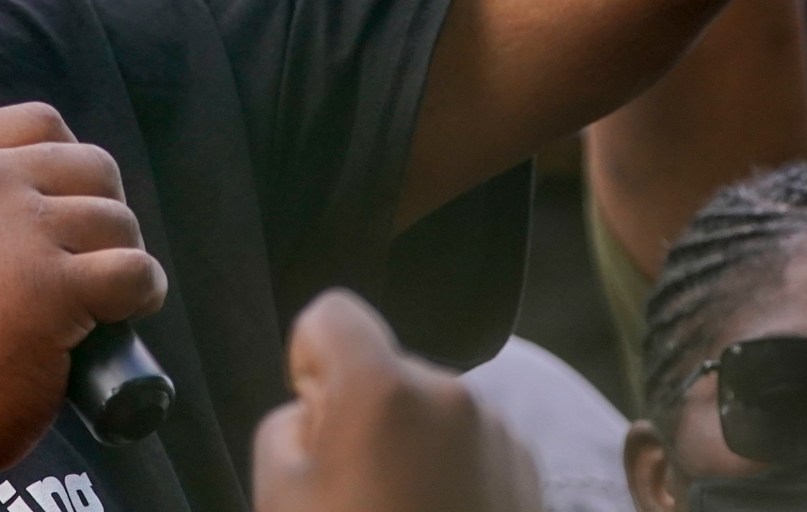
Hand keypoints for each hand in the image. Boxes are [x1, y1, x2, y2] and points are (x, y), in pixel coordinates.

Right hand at [0, 104, 164, 511]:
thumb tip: (57, 181)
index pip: (39, 121)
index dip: (67, 162)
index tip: (65, 206)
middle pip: (90, 163)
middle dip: (102, 210)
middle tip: (85, 258)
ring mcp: (17, 232)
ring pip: (118, 218)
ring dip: (122, 256)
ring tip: (96, 296)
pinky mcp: (55, 287)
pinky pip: (137, 271)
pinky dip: (143, 294)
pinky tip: (121, 315)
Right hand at [252, 292, 538, 511]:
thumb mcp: (278, 495)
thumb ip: (287, 427)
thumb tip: (319, 415)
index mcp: (383, 388)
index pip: (331, 313)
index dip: (311, 362)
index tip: (317, 424)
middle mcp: (451, 393)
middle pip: (385, 370)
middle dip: (364, 416)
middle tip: (353, 493)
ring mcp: (498, 433)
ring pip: (429, 412)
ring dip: (410, 448)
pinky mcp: (528, 473)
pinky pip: (470, 446)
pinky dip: (450, 475)